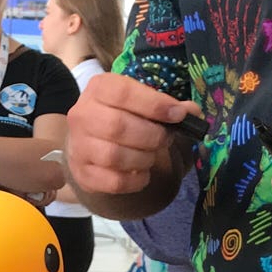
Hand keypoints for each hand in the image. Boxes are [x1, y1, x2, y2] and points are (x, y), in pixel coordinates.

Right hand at [65, 74, 199, 196]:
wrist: (90, 140)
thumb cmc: (122, 115)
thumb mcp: (141, 101)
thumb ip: (168, 105)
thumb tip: (192, 112)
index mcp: (99, 89)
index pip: (123, 93)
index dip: (154, 104)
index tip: (178, 115)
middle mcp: (83, 115)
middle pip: (118, 127)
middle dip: (152, 136)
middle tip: (165, 139)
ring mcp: (79, 146)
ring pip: (114, 156)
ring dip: (144, 158)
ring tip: (151, 155)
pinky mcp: (83, 173)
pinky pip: (114, 182)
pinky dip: (136, 180)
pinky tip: (142, 173)